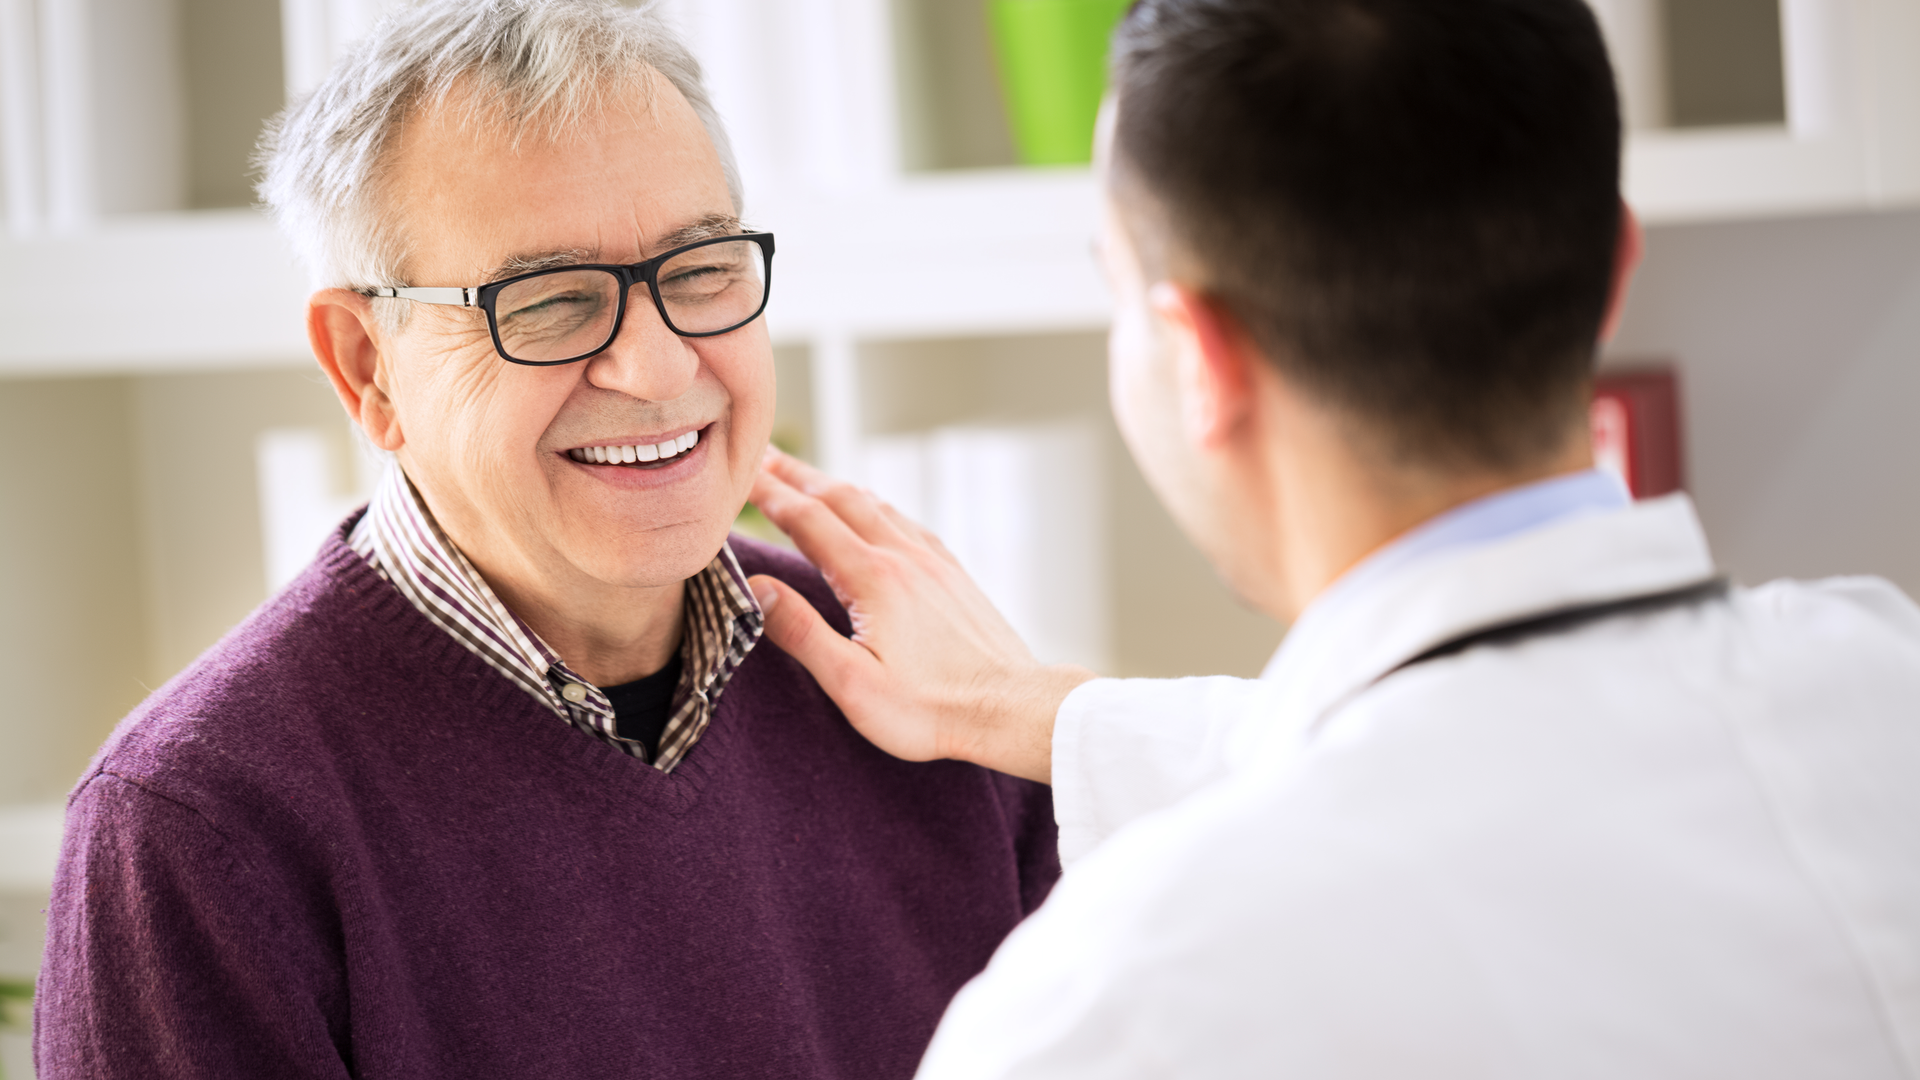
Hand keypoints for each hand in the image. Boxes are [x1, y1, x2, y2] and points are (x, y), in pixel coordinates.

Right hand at [746, 448, 1095, 783]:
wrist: (1011, 707)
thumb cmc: (931, 709)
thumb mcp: (853, 683)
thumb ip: (801, 632)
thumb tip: (756, 587)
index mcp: (873, 578)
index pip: (807, 519)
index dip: (768, 494)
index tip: (738, 474)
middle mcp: (903, 555)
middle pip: (839, 498)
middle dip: (796, 475)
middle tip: (761, 457)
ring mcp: (932, 560)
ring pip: (875, 504)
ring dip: (834, 486)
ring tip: (806, 477)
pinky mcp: (952, 573)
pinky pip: (905, 522)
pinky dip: (874, 505)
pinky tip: (873, 512)